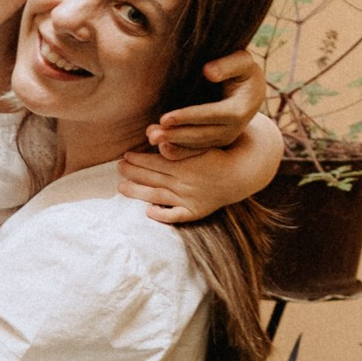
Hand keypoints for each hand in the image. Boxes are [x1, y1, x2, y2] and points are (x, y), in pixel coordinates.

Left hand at [118, 143, 239, 224]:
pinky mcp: (196, 211)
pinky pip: (177, 216)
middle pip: (154, 178)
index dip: (138, 159)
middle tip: (119, 167)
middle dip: (134, 172)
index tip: (126, 155)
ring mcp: (189, 199)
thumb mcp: (202, 145)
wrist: (242, 174)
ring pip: (159, 196)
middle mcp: (185, 183)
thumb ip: (181, 146)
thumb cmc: (218, 156)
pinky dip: (163, 215)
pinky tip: (148, 212)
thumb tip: (159, 145)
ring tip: (121, 187)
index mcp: (185, 166)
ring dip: (138, 192)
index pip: (156, 163)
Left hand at [147, 43, 267, 156]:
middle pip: (201, 135)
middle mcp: (233, 129)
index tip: (165, 118)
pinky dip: (179, 151)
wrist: (251, 90)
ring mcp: (224, 138)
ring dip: (173, 143)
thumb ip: (228, 64)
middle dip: (175, 135)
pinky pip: (196, 150)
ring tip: (151, 137)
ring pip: (196, 145)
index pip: (211, 115)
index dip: (188, 117)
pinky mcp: (215, 142)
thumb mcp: (243, 61)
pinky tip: (161, 147)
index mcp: (239, 109)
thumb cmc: (242, 70)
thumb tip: (208, 72)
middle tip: (151, 134)